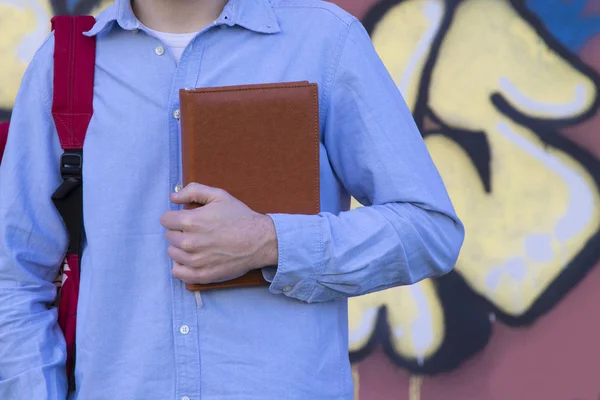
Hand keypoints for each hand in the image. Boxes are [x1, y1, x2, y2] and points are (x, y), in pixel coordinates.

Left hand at [160, 183, 277, 284]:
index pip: (165, 220)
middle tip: (196, 231)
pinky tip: (192, 259)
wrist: (260, 241)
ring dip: (180, 248)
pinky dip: (182, 266)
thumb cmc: (240, 217)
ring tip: (196, 244)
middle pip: (169, 236)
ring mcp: (195, 261)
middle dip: (179, 231)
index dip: (175, 216)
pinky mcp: (202, 275)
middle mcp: (189, 242)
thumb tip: (172, 197)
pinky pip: (178, 273)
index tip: (185, 218)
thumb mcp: (219, 195)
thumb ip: (193, 191)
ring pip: (172, 254)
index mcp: (191, 221)